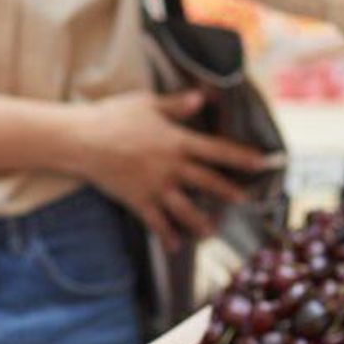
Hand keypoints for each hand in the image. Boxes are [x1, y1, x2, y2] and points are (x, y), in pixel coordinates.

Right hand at [72, 92, 269, 250]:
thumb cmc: (113, 116)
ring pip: (186, 209)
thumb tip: (203, 97)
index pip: (217, 150)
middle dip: (229, 192)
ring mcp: (155, 186)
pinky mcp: (137, 200)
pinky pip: (156, 222)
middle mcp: (171, 167)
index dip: (241, 157)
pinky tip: (176, 246)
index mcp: (177, 141)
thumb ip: (177, 105)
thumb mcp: (147, 103)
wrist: (81, 140)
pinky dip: (166, 235)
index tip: (262, 163)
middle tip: (246, 200)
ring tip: (212, 232)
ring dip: (201, 222)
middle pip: (208, 182)